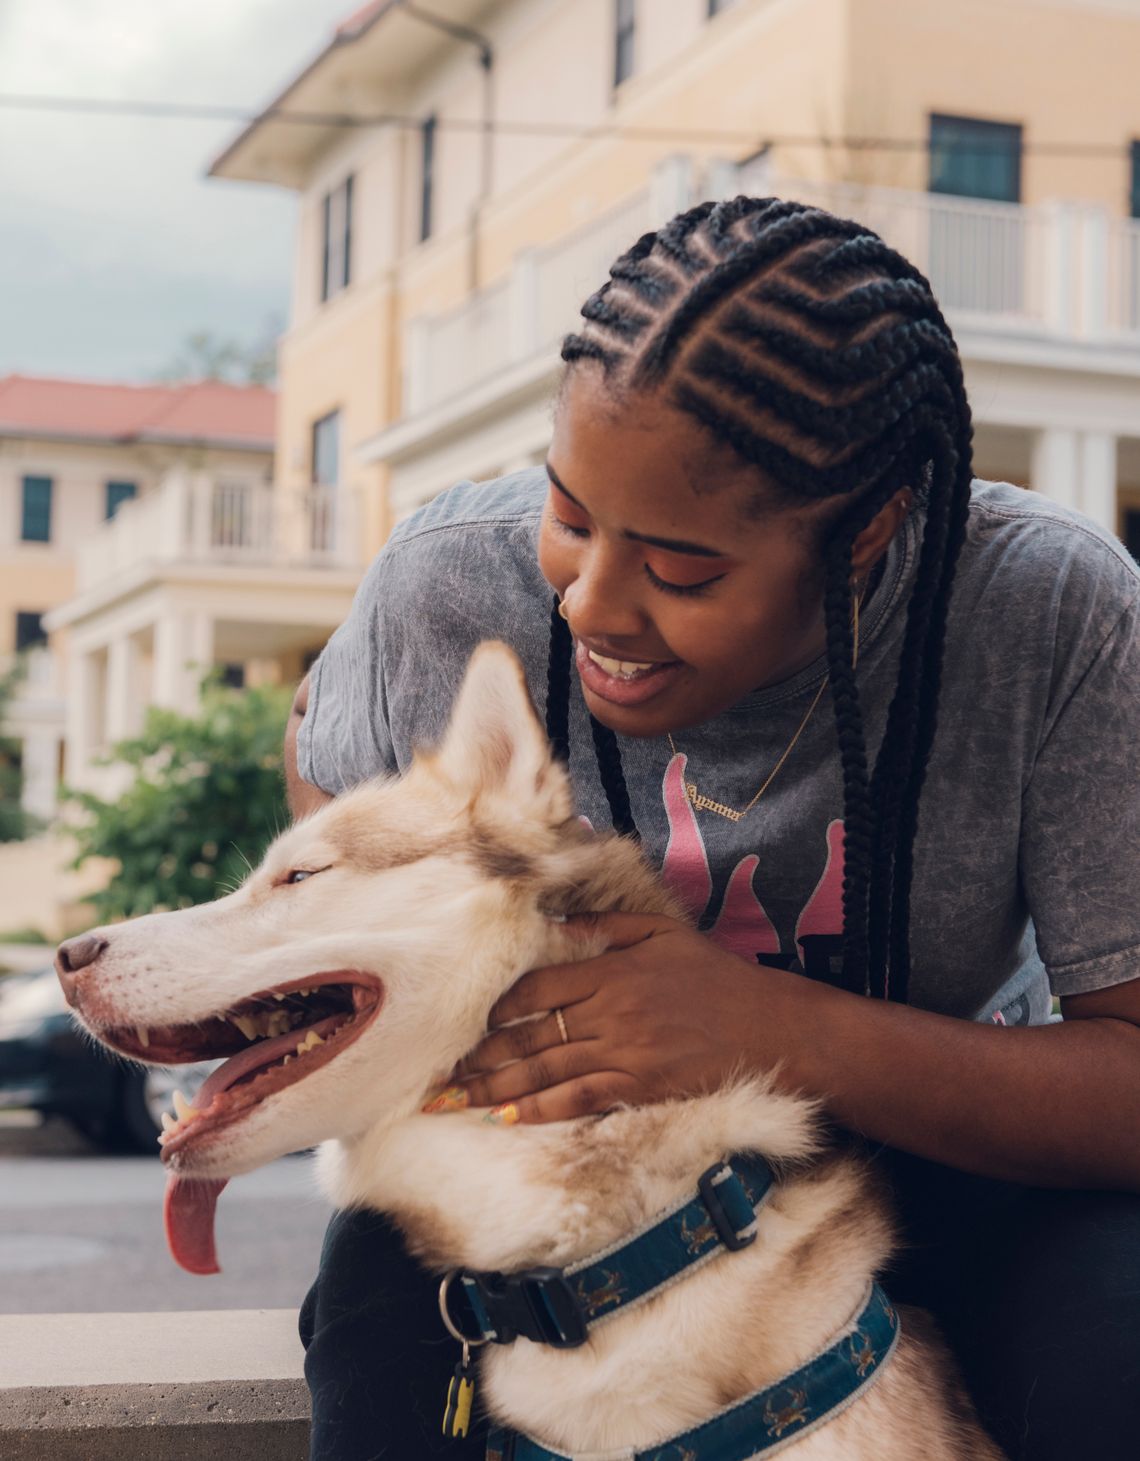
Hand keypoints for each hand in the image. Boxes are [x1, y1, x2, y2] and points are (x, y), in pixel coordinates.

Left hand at [451, 912, 771, 1122]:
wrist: (773, 1027)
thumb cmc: (719, 977)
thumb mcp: (664, 932)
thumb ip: (609, 922)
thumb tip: (558, 919)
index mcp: (611, 969)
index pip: (537, 987)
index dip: (498, 1007)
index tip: (472, 1020)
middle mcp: (610, 1010)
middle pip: (530, 1033)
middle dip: (481, 1053)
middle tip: (439, 1071)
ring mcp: (624, 1051)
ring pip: (546, 1069)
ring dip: (495, 1086)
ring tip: (455, 1099)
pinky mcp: (641, 1086)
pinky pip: (580, 1098)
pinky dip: (541, 1107)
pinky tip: (509, 1115)